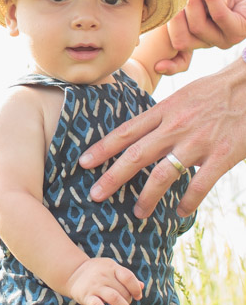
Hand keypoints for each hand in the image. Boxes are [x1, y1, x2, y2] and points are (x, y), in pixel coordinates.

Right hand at [63, 257, 142, 304]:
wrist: (72, 273)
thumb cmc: (97, 272)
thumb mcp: (111, 269)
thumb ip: (125, 277)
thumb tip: (142, 286)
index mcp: (111, 267)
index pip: (128, 277)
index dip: (136, 288)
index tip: (138, 297)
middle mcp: (103, 275)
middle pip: (122, 291)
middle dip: (129, 301)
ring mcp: (94, 286)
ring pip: (114, 298)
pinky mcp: (86, 296)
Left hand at [79, 57, 245, 216]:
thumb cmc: (215, 92)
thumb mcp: (181, 96)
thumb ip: (160, 117)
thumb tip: (137, 134)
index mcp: (164, 111)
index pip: (126, 132)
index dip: (102, 149)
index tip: (83, 163)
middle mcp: (175, 127)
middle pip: (136, 155)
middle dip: (112, 177)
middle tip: (95, 195)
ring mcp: (198, 142)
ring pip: (163, 175)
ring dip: (147, 197)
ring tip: (138, 212)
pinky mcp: (221, 155)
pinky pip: (199, 185)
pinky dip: (187, 202)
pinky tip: (179, 212)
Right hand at [156, 0, 245, 74]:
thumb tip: (163, 4)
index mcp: (194, 35)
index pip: (179, 56)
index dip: (170, 66)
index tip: (158, 67)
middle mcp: (209, 41)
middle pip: (182, 39)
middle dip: (176, 10)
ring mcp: (225, 38)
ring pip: (198, 26)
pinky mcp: (240, 29)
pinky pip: (218, 15)